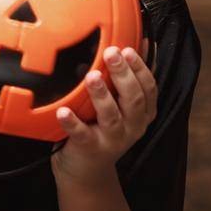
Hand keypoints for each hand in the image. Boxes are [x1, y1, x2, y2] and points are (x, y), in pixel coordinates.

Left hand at [51, 39, 156, 187]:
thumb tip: (139, 40)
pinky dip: (73, 123)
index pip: (149, 88)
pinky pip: (82, 135)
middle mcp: (132, 127)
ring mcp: (113, 140)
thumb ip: (126, 76)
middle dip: (124, 74)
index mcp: (141, 113)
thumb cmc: (100, 126)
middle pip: (134, 99)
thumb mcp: (118, 102)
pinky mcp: (91, 149)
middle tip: (112, 52)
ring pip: (112, 116)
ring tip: (92, 76)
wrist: (86, 171)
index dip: (140, 68)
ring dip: (102, 95)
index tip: (128, 48)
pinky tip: (62, 112)